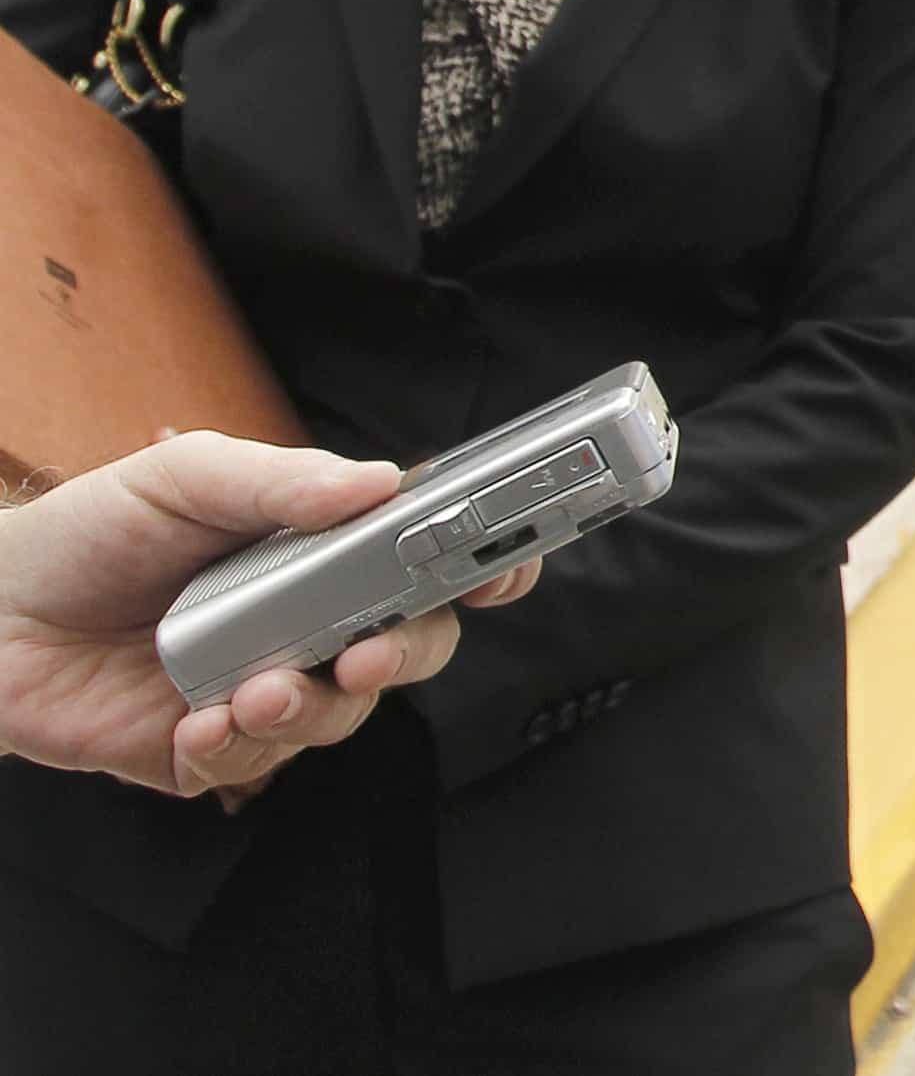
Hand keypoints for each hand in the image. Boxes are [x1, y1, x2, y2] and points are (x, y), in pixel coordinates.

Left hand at [0, 432, 537, 798]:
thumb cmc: (79, 536)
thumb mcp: (182, 478)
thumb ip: (280, 480)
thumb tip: (375, 484)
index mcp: (316, 548)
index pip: (426, 554)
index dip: (484, 564)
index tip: (505, 569)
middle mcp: (305, 620)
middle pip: (411, 647)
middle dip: (408, 656)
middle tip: (369, 656)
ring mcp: (263, 686)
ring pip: (342, 717)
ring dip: (313, 710)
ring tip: (257, 691)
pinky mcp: (208, 749)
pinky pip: (257, 767)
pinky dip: (239, 748)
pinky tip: (201, 719)